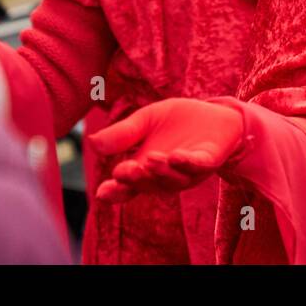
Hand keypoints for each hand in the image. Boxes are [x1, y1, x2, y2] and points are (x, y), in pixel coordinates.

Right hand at [86, 98, 244, 203]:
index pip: (127, 186)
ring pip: (173, 179)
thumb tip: (92, 142)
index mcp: (145, 170)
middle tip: (124, 171)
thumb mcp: (145, 121)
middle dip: (136, 179)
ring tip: (150, 159)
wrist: (214, 113)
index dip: (115, 191)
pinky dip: (187, 163)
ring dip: (161, 171)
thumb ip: (123, 133)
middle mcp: (166, 176)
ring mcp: (188, 171)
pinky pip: (197, 166)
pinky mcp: (208, 161)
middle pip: (148, 184)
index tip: (102, 192)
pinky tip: (175, 156)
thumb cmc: (176, 121)